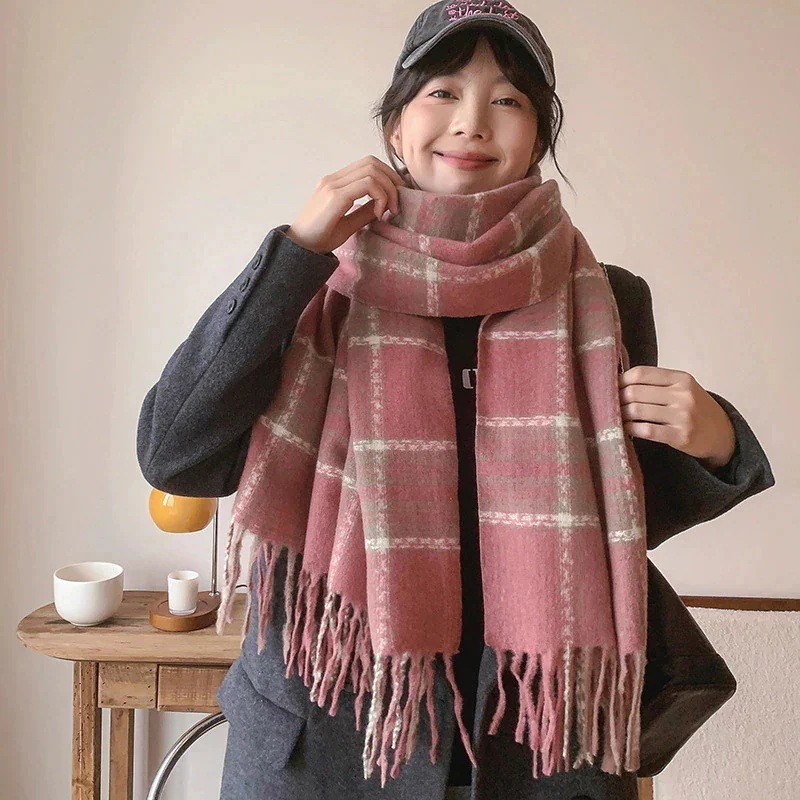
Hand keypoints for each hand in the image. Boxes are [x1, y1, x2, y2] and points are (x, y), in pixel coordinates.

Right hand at [285, 156, 403, 254]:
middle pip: (372, 162)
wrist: (299, 249)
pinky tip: (379, 214)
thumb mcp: (348, 223)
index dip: (388, 177)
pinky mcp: (335, 196)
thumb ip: (365, 211)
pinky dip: (380, 197)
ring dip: (388, 190)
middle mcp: (333, 179)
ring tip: (389, 211)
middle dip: (392, 180)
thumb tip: (386, 203)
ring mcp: (332, 185)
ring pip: (372, 171)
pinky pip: (367, 185)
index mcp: (335, 182)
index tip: (394, 201)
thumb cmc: (320, 238)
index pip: (368, 165)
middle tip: (397, 204)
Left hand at [618, 366, 736, 469]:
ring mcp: (682, 416)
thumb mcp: (682, 388)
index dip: (621, 380)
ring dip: (621, 414)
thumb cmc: (695, 408)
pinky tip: (626, 428)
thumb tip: (619, 381)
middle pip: (635, 392)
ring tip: (616, 416)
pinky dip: (630, 429)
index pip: (641, 373)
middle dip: (617, 398)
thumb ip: (657, 383)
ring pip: (637, 410)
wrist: (722, 433)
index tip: (612, 387)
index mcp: (681, 378)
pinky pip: (646, 430)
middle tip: (610, 404)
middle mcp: (682, 395)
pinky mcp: (680, 436)